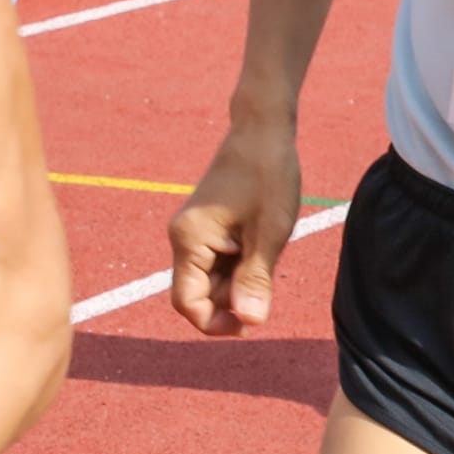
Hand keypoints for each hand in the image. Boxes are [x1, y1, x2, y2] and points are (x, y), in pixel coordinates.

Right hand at [167, 127, 303, 335]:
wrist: (264, 129)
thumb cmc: (268, 174)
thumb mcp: (270, 232)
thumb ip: (257, 279)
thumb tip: (250, 322)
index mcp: (190, 239)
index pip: (187, 303)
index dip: (216, 322)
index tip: (251, 324)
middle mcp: (183, 237)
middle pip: (201, 293)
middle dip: (235, 296)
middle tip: (270, 271)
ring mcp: (194, 232)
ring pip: (213, 278)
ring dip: (241, 277)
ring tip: (268, 247)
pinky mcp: (207, 227)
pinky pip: (220, 260)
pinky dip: (243, 262)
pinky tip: (263, 240)